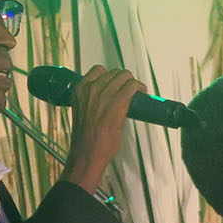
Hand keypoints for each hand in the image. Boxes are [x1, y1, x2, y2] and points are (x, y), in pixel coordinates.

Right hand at [63, 65, 146, 192]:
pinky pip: (133, 87)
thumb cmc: (86, 139)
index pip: (98, 70)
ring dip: (133, 83)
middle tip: (130, 90)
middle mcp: (90, 89)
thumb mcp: (83, 112)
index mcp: (79, 90)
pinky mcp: (117, 103)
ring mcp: (104, 95)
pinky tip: (142, 93)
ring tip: (138, 92)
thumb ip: (92, 103)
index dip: (110, 76)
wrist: (87, 152)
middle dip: (125, 80)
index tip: (117, 84)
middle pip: (115, 72)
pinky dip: (140, 88)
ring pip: (125, 76)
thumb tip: (106, 102)